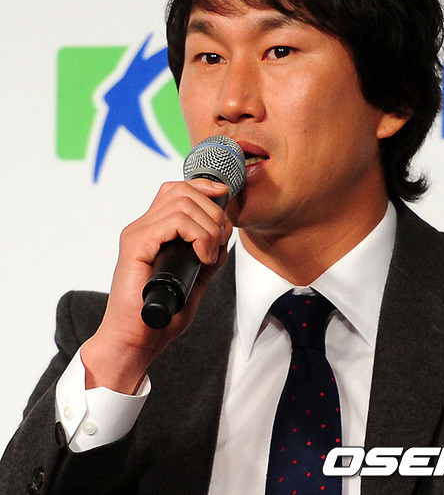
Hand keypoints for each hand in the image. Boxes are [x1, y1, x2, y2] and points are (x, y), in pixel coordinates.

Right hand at [81, 179, 231, 393]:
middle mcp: (142, 227)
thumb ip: (207, 257)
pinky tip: (202, 257)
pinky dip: (198, 236)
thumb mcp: (194, 279)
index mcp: (152, 230)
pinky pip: (175, 222)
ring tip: (209, 255)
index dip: (203, 187)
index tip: (224, 197)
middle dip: (213, 211)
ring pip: (182, 203)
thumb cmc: (161, 314)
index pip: (176, 190)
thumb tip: (224, 239)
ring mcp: (138, 234)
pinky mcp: (137, 245)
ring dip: (208, 227)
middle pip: (183, 191)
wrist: (137, 340)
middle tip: (219, 242)